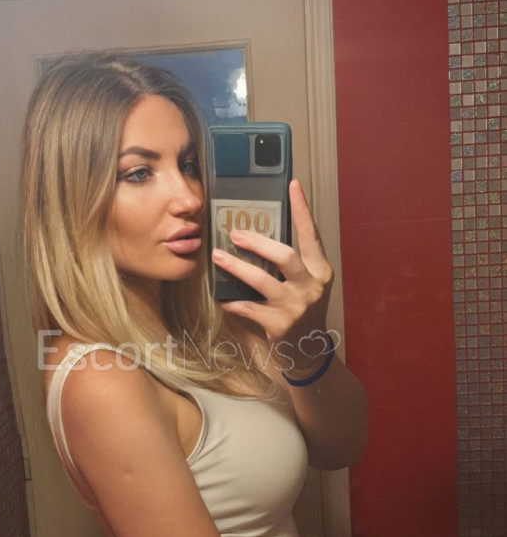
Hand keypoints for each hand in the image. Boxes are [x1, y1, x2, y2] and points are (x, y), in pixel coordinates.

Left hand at [212, 180, 334, 364]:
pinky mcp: (280, 325)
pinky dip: (232, 302)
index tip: (292, 184)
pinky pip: (248, 308)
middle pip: (285, 255)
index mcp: (320, 270)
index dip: (302, 209)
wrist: (308, 351)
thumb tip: (258, 233)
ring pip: (262, 280)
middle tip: (234, 233)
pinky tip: (220, 298)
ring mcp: (296, 306)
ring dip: (236, 267)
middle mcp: (311, 285)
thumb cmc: (302, 309)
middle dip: (257, 242)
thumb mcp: (305, 283)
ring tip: (217, 257)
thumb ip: (292, 262)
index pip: (311, 234)